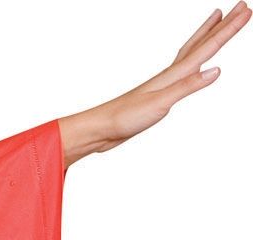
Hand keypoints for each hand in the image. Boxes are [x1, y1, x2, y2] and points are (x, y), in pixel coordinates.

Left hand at [58, 4, 247, 167]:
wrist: (101, 129)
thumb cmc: (125, 117)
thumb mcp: (160, 103)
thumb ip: (187, 86)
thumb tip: (216, 70)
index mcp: (175, 74)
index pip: (208, 47)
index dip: (228, 29)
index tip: (246, 11)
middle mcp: (171, 74)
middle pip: (202, 43)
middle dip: (223, 26)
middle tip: (241, 7)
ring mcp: (165, 82)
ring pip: (192, 52)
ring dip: (207, 35)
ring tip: (218, 19)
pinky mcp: (159, 93)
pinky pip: (184, 69)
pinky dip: (193, 59)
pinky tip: (193, 63)